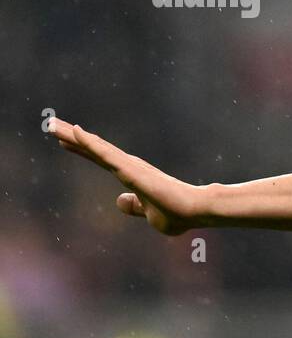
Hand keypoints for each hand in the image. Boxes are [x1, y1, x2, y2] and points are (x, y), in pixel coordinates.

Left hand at [49, 118, 202, 235]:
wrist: (195, 211)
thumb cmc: (177, 214)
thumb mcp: (149, 214)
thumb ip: (133, 207)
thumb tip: (118, 201)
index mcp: (131, 176)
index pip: (101, 159)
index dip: (82, 149)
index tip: (64, 140)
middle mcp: (128, 166)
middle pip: (94, 149)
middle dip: (71, 137)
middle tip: (50, 123)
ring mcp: (129, 167)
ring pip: (96, 148)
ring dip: (72, 136)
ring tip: (51, 124)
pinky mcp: (131, 170)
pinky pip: (105, 153)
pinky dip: (89, 142)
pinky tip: (74, 132)